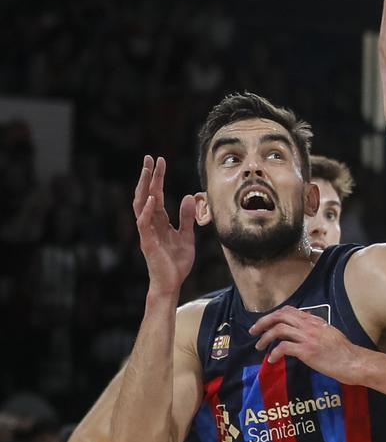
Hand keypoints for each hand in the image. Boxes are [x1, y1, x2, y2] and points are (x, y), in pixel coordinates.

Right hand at [132, 155, 196, 296]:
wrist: (171, 283)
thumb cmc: (177, 262)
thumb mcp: (187, 235)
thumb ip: (187, 217)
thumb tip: (188, 196)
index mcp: (160, 221)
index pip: (156, 195)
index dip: (157, 178)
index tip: (159, 161)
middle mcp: (151, 223)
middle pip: (146, 195)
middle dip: (148, 177)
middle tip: (149, 158)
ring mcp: (147, 232)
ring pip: (141, 206)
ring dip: (144, 188)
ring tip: (147, 172)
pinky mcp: (148, 243)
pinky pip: (144, 224)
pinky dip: (148, 211)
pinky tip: (152, 199)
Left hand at [251, 306, 363, 382]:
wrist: (353, 362)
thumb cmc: (343, 351)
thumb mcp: (328, 333)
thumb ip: (315, 328)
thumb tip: (302, 327)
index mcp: (314, 320)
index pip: (289, 310)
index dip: (273, 315)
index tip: (265, 323)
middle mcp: (309, 325)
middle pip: (280, 316)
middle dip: (263, 322)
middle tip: (253, 332)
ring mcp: (308, 337)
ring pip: (279, 329)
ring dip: (265, 338)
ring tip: (260, 347)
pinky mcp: (307, 351)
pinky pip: (284, 347)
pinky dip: (274, 353)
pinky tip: (272, 359)